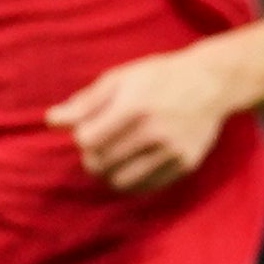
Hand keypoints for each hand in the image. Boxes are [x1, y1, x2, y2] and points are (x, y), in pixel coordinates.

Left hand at [47, 44, 240, 193]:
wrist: (212, 82)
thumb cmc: (159, 76)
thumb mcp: (120, 78)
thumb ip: (85, 102)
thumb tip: (51, 121)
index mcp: (134, 107)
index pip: (87, 141)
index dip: (81, 137)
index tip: (90, 129)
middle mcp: (154, 132)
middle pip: (100, 164)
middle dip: (91, 157)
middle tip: (100, 145)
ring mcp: (172, 151)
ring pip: (121, 181)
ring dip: (109, 173)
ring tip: (113, 158)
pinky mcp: (185, 164)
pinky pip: (146, 186)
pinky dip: (132, 180)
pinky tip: (133, 164)